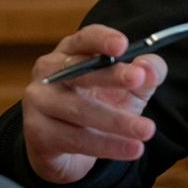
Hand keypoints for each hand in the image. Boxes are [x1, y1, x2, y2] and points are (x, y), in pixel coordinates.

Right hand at [22, 24, 168, 184]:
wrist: (67, 148)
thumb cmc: (100, 103)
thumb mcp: (130, 86)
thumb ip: (146, 73)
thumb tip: (149, 70)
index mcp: (71, 52)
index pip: (85, 39)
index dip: (102, 40)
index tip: (123, 45)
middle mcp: (49, 72)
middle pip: (79, 71)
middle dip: (111, 75)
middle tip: (139, 80)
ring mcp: (39, 102)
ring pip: (79, 110)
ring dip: (117, 121)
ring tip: (147, 130)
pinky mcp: (38, 132)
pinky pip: (75, 139)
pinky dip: (107, 144)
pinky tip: (130, 148)